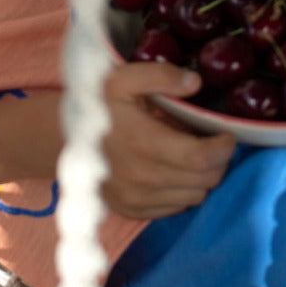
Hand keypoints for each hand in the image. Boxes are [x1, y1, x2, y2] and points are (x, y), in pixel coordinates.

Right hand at [102, 62, 235, 218]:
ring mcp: (138, 198)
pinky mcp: (133, 211)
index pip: (203, 159)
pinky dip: (182, 190)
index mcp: (144, 143)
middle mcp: (144, 178)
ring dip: (200, 177)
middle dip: (217, 161)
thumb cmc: (95, 104)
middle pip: (205, 180)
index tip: (226, 135)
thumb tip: (195, 82)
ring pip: (194, 196)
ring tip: (189, 154)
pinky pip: (175, 207)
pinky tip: (169, 169)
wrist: (59, 138)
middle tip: (209, 142)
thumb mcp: (121, 78)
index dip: (223, 148)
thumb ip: (158, 76)